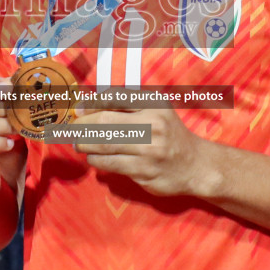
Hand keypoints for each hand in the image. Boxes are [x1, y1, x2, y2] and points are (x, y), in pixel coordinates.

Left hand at [71, 104, 220, 198]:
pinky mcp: (144, 172)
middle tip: (72, 131)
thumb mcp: (156, 111)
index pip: (115, 98)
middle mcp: (152, 126)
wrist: (196, 165)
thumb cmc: (169, 135)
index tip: (78, 110)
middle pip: (104, 122)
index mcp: (154, 105)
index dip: (91, 103)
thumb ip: (126, 105)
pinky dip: (97, 161)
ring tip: (80, 144)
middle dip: (82, 127)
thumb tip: (85, 108)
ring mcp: (148, 151)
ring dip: (85, 145)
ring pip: (103, 146)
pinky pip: (110, 164)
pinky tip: (96, 158)